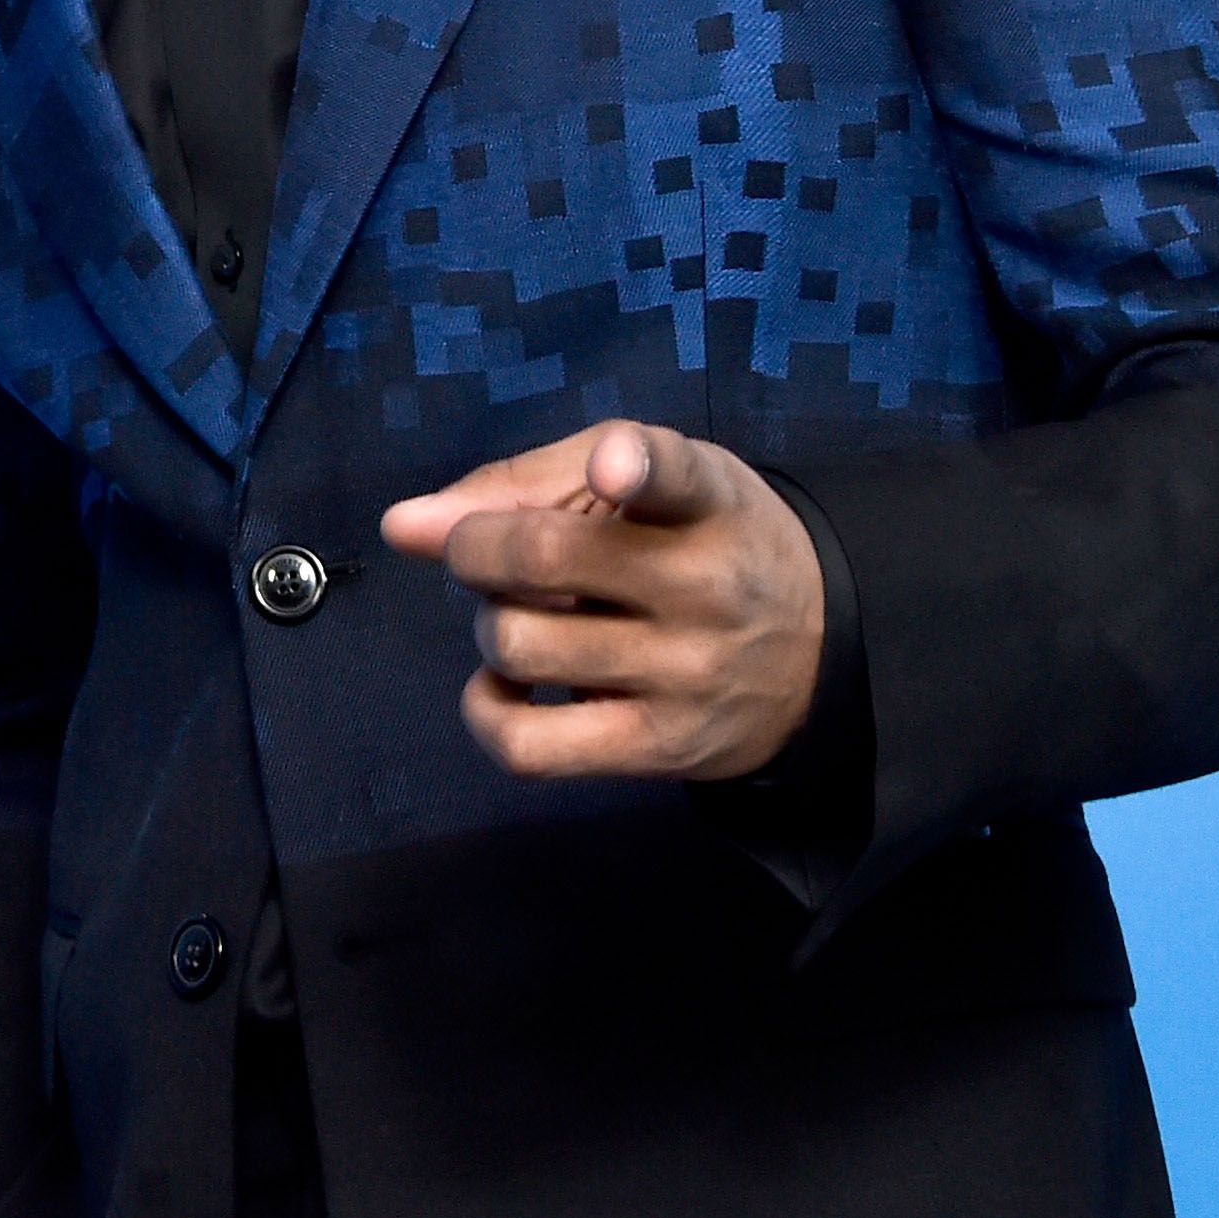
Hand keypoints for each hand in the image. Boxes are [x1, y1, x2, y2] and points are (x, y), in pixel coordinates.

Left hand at [377, 421, 823, 782]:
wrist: (817, 651)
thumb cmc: (700, 543)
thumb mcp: (645, 481)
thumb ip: (524, 484)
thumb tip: (401, 525)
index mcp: (705, 500)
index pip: (676, 477)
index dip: (634, 468)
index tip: (614, 469)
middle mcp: (703, 586)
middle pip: (540, 557)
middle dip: (476, 547)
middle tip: (493, 553)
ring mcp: (683, 675)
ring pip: (516, 642)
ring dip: (490, 622)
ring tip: (530, 618)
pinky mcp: (659, 749)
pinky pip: (529, 745)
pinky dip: (488, 711)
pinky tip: (510, 686)